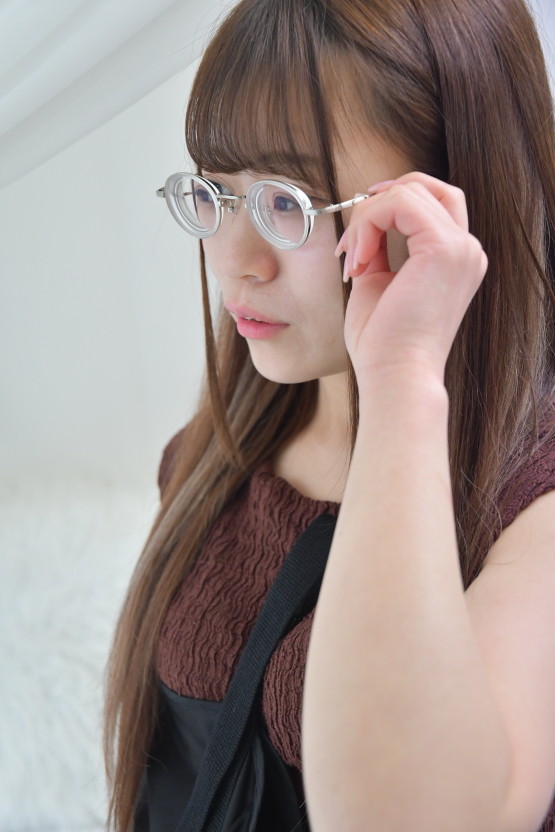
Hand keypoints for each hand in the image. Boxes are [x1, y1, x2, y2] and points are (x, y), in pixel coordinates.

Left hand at [335, 172, 487, 387]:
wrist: (394, 376)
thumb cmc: (383, 344)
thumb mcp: (378, 283)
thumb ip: (378, 248)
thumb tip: (364, 222)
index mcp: (456, 259)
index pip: (433, 202)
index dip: (391, 202)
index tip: (358, 234)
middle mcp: (467, 250)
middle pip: (426, 187)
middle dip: (378, 203)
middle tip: (351, 241)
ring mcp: (461, 248)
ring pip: (409, 191)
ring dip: (366, 219)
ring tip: (352, 261)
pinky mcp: (444, 248)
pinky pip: (400, 202)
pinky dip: (368, 223)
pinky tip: (358, 261)